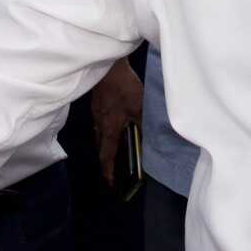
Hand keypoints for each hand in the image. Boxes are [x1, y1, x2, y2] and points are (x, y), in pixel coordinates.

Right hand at [90, 57, 142, 187]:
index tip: (110, 184)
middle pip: (100, 148)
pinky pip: (99, 124)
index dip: (108, 172)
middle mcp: (99, 125)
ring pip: (99, 136)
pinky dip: (105, 131)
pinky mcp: (96, 104)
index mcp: (109, 129)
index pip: (106, 156)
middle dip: (106, 161)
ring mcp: (96, 114)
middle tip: (113, 169)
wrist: (107, 66)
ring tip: (114, 150)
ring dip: (105, 146)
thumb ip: (145, 124)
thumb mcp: (139, 107)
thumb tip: (155, 139)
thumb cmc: (123, 88)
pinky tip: (113, 126)